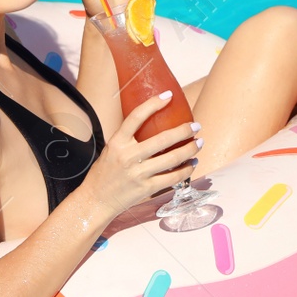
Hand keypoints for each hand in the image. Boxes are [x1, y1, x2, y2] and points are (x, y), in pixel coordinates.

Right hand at [82, 92, 201, 214]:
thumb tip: (152, 123)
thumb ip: (128, 138)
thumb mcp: (111, 149)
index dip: (153, 104)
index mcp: (117, 142)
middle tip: (196, 126)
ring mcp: (138, 173)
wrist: (96, 200)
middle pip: (162, 139)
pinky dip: (186, 170)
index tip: (168, 96)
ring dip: (190, 150)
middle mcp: (128, 156)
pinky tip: (192, 164)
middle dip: (184, 131)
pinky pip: (172, 178)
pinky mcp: (146, 189)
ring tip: (199, 143)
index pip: (136, 117)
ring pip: (172, 159)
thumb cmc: (104, 172)